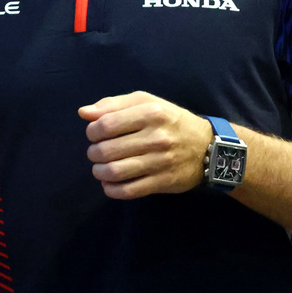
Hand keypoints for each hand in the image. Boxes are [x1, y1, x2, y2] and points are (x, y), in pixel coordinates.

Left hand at [78, 91, 214, 199]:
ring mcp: (161, 161)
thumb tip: (83, 113)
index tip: (94, 135)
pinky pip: (129, 190)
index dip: (92, 132)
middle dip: (93, 153)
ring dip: (99, 172)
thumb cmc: (170, 120)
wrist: (208, 146)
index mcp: (150, 112)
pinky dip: (112, 190)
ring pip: (116, 172)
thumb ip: (112, 105)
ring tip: (100, 168)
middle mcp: (156, 136)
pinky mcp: (163, 181)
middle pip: (108, 150)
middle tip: (96, 153)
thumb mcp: (145, 102)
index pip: (106, 125)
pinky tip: (109, 184)